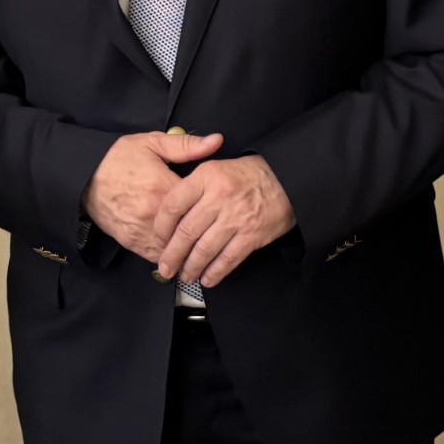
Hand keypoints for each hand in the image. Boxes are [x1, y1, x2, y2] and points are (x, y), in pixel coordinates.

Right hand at [82, 130, 225, 255]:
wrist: (84, 177)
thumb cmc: (118, 158)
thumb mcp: (152, 143)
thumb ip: (187, 145)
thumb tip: (217, 141)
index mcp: (164, 188)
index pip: (200, 205)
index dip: (212, 205)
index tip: (219, 204)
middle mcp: (154, 214)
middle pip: (189, 232)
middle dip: (204, 232)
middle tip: (218, 230)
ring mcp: (142, 230)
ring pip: (174, 249)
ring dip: (187, 249)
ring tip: (202, 246)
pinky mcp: (131, 241)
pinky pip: (156, 256)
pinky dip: (168, 256)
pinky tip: (179, 252)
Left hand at [151, 155, 295, 288]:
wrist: (286, 179)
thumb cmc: (247, 174)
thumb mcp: (215, 165)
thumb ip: (192, 185)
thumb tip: (168, 212)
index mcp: (206, 176)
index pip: (173, 204)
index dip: (160, 227)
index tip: (157, 239)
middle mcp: (219, 197)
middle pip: (186, 232)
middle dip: (172, 255)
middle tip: (165, 268)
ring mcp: (236, 218)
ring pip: (204, 249)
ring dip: (191, 267)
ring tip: (184, 275)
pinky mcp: (251, 235)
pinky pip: (227, 259)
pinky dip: (215, 272)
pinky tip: (207, 279)